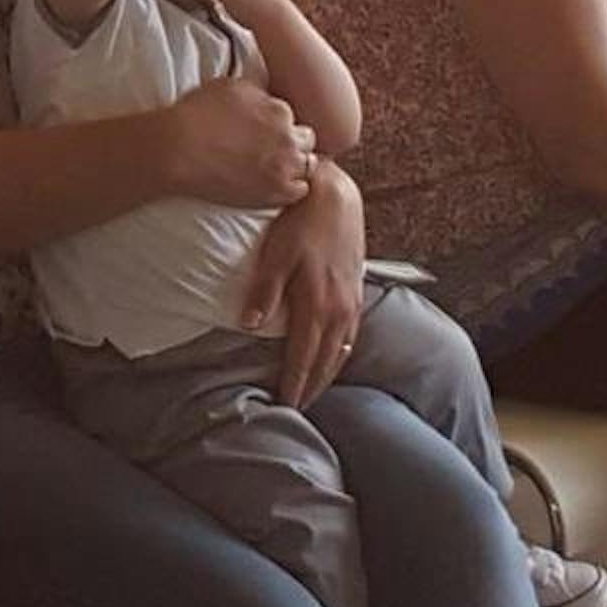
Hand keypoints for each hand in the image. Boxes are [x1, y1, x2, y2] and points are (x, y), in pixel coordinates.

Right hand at [148, 65, 315, 215]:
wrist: (178, 150)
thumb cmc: (195, 115)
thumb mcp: (230, 86)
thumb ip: (257, 91)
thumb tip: (267, 92)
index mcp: (278, 109)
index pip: (291, 116)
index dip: (279, 124)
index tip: (264, 130)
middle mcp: (287, 136)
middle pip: (306, 139)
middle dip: (293, 142)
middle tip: (271, 149)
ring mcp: (284, 166)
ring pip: (307, 165)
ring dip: (295, 165)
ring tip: (274, 168)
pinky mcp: (275, 192)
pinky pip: (300, 190)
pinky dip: (292, 186)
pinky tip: (275, 183)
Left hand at [246, 181, 367, 403]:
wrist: (335, 197)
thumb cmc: (300, 223)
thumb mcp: (275, 256)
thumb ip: (264, 293)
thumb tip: (249, 325)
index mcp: (317, 305)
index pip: (303, 357)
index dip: (293, 384)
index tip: (284, 405)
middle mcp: (339, 309)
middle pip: (325, 361)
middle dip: (311, 387)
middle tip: (297, 409)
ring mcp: (351, 301)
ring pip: (342, 351)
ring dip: (328, 374)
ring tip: (314, 391)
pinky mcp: (358, 290)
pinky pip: (352, 334)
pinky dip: (342, 353)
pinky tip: (336, 357)